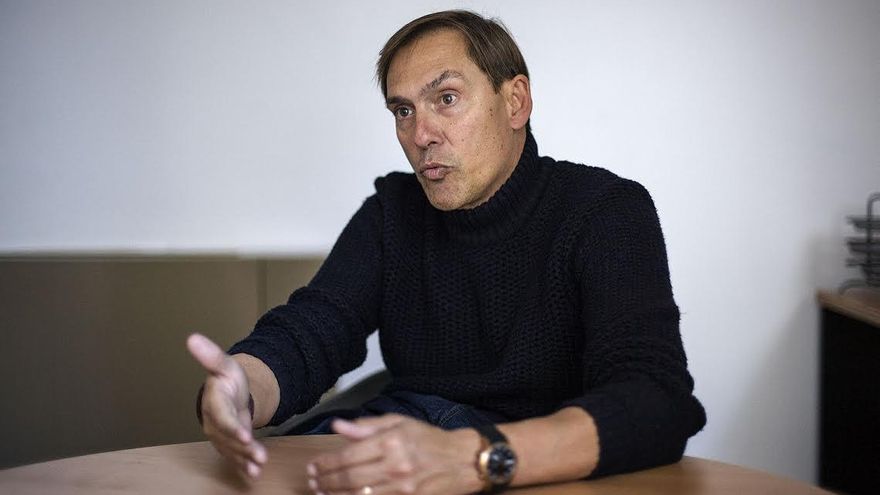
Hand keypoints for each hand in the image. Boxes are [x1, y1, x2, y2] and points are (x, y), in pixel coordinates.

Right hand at [186, 333, 267, 478]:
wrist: (229, 392)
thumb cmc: (227, 378)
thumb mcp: (225, 364)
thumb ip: (212, 356)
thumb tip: (192, 338)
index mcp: (213, 402)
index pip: (221, 417)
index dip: (232, 428)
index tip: (245, 436)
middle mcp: (213, 422)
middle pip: (228, 438)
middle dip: (244, 448)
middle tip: (260, 457)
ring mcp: (219, 435)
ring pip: (231, 449)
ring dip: (245, 459)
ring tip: (259, 467)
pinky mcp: (226, 443)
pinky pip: (233, 456)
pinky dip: (243, 465)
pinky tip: (253, 474)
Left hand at [306, 415, 482, 494]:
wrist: (462, 460)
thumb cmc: (430, 439)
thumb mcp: (400, 423)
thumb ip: (367, 426)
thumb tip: (338, 426)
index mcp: (392, 441)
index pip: (349, 455)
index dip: (326, 463)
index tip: (314, 466)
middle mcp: (396, 464)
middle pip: (350, 478)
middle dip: (326, 481)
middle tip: (313, 482)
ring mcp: (402, 487)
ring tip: (322, 493)